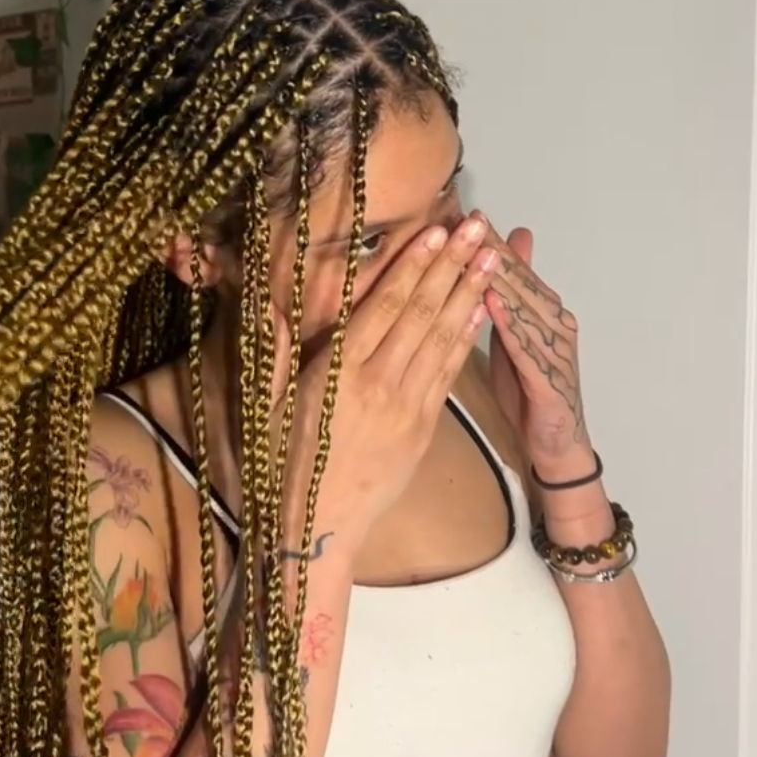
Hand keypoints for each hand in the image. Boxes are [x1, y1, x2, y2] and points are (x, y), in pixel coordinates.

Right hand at [283, 214, 498, 557]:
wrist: (316, 529)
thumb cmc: (281, 463)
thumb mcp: (264, 403)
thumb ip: (275, 350)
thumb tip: (270, 300)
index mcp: (337, 374)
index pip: (384, 306)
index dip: (413, 264)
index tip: (436, 229)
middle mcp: (377, 385)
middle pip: (421, 313)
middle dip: (452, 265)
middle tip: (479, 226)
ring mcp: (405, 407)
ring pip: (442, 339)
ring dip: (469, 293)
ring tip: (491, 256)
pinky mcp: (422, 428)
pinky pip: (447, 374)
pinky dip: (465, 339)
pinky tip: (480, 309)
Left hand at [482, 225, 592, 474]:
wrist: (557, 444)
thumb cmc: (530, 391)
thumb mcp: (511, 339)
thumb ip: (501, 300)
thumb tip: (485, 264)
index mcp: (544, 312)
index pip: (515, 269)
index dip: (491, 242)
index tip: (466, 214)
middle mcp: (555, 322)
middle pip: (521, 280)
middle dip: (493, 249)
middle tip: (469, 220)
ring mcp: (557, 348)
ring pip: (524, 305)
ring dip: (500, 277)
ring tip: (475, 250)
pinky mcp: (552, 377)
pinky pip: (527, 346)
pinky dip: (508, 323)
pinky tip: (490, 303)